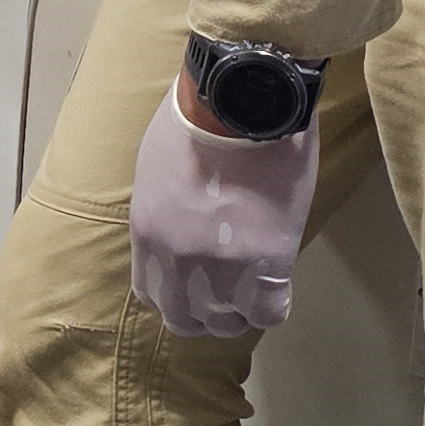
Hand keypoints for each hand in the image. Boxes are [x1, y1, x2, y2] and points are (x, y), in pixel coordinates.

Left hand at [129, 79, 313, 336]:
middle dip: (205, 311)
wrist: (242, 102)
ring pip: (226, 324)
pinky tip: (277, 283)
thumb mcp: (156, 165)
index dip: (175, 292)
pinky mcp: (266, 264)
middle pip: (184, 318)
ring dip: (239, 311)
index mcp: (147, 233)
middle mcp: (176, 261)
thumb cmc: (197, 117)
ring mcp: (221, 268)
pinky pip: (267, 314)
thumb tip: (179, 226)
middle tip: (227, 291)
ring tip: (255, 287)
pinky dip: (272, 306)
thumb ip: (163, 208)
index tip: (194, 281)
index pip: (150, 292)